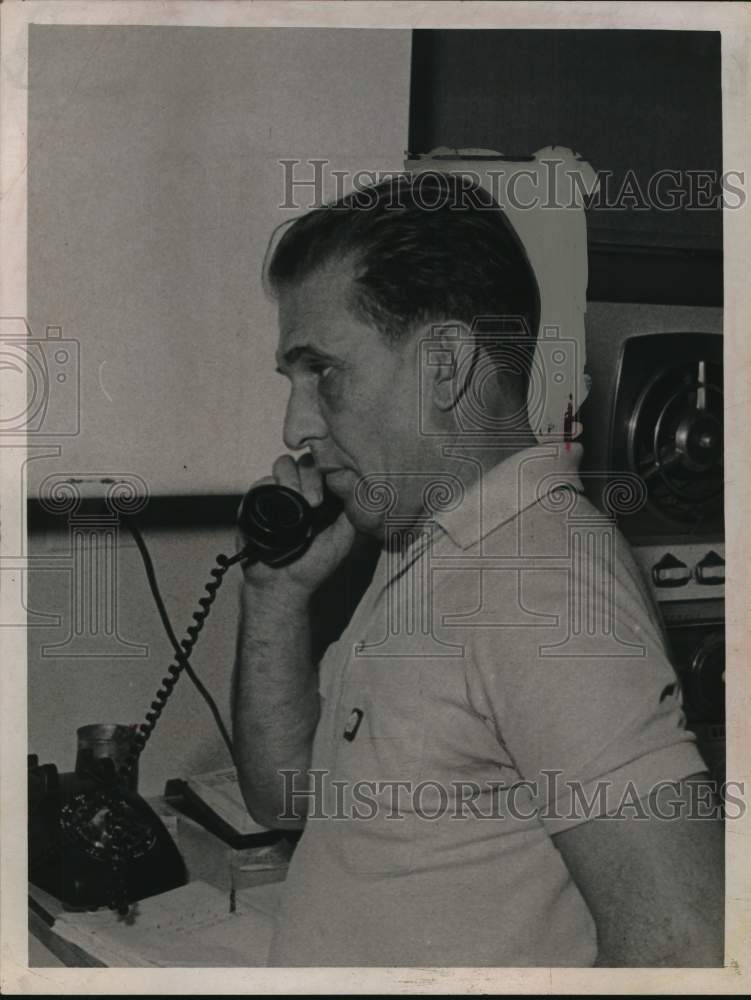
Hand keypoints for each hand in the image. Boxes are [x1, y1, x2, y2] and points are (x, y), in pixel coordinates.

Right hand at [237, 453, 355, 599]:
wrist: (283, 585)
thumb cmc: (315, 565)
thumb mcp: (344, 537)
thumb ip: (352, 510)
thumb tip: (355, 480)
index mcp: (323, 494)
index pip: (327, 466)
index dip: (330, 467)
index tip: (334, 485)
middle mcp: (301, 489)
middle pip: (306, 461)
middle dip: (311, 476)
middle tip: (315, 503)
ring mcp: (278, 493)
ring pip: (284, 464)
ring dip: (291, 478)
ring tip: (298, 501)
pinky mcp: (257, 500)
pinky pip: (262, 481)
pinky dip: (270, 485)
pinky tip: (279, 500)